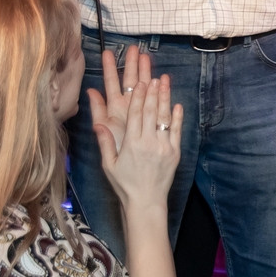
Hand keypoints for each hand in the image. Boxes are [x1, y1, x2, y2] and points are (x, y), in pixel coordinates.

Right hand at [86, 46, 181, 215]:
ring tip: (165, 82)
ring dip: (165, 98)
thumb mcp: (109, 164)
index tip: (140, 82)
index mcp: (132, 144)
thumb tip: (98, 123)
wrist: (146, 202)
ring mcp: (164, 148)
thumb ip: (105, 142)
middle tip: (153, 74)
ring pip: (165, 118)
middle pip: (151, 112)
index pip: (136, 114)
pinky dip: (177, 117)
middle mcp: (149, 143)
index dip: (139, 96)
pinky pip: (177, 132)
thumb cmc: (124, 184)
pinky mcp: (175, 153)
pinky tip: (177, 104)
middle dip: (152, 91)